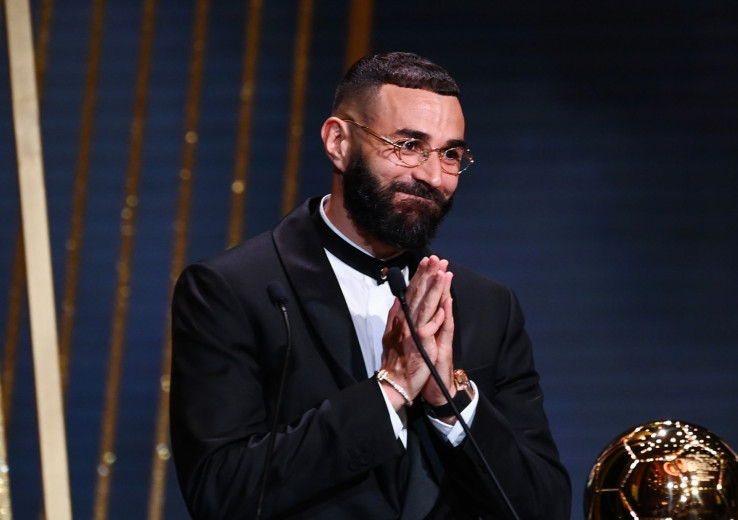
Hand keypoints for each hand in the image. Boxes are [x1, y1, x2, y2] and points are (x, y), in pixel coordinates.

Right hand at [379, 256, 453, 410]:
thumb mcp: (394, 333)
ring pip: (425, 306)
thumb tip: (398, 299)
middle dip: (427, 275)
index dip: (420, 275)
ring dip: (434, 288)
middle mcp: (406, 322)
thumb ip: (397, 316)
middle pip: (418, 294)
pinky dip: (436, 316)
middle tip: (436, 258)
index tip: (427, 260)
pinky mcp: (419, 345)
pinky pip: (429, 328)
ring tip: (442, 272)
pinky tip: (444, 304)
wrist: (396, 382)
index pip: (412, 292)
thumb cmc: (397, 359)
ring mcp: (412, 332)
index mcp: (402, 318)